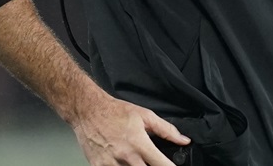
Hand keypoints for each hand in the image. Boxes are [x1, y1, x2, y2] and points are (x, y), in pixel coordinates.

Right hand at [73, 94, 190, 165]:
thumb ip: (166, 130)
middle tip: (152, 161)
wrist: (89, 111)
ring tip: (137, 160)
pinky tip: (124, 162)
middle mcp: (126, 157)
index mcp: (140, 144)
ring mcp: (111, 165)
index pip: (161, 165)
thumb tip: (183, 140)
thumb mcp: (145, 116)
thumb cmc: (115, 112)